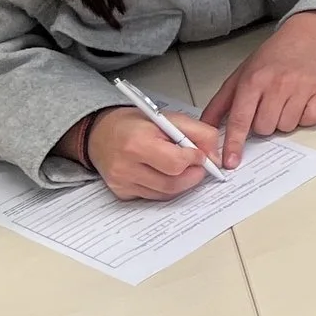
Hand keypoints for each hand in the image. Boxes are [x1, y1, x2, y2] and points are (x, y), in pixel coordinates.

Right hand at [83, 105, 221, 200]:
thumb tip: (215, 156)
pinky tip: (164, 173)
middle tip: (198, 165)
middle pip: (173, 183)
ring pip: (166, 193)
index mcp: (137, 142)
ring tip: (183, 167)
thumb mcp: (168, 118)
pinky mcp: (121, 193)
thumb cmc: (135, 124)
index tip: (200, 154)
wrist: (100, 133)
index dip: (195, 159)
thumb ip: (199, 132)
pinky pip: (154, 197)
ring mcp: (122, 182)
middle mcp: (125, 166)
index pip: (176, 163)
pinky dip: (166, 188)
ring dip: (182, 182)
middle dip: (193, 175)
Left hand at [203, 10, 315, 167]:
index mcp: (253, 81)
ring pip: (286, 127)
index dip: (234, 143)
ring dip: (284, 120)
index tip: (231, 162)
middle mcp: (277, 84)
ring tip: (285, 101)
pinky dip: (304, 116)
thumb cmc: (270, 59)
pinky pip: (309, 121)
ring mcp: (301, 88)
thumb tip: (204, 128)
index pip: (240, 119)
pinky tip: (300, 101)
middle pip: (265, 128)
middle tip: (268, 105)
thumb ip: (220, 104)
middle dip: (263, 123)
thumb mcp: (239, 76)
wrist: (305, 40)